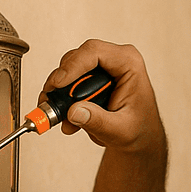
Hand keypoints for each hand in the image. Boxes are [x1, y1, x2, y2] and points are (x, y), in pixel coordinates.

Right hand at [41, 39, 164, 152]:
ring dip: (60, 92)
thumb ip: (98, 121)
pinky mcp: (92, 77)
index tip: (58, 84)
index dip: (72, 66)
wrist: (140, 139)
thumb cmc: (139, 130)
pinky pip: (70, 80)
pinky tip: (65, 116)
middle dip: (61, 81)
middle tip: (50, 100)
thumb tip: (74, 112)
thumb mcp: (120, 130)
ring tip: (60, 114)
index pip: (94, 52)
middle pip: (78, 58)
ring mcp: (103, 67)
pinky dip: (63, 98)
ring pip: (70, 69)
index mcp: (129, 64)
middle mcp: (116, 60)